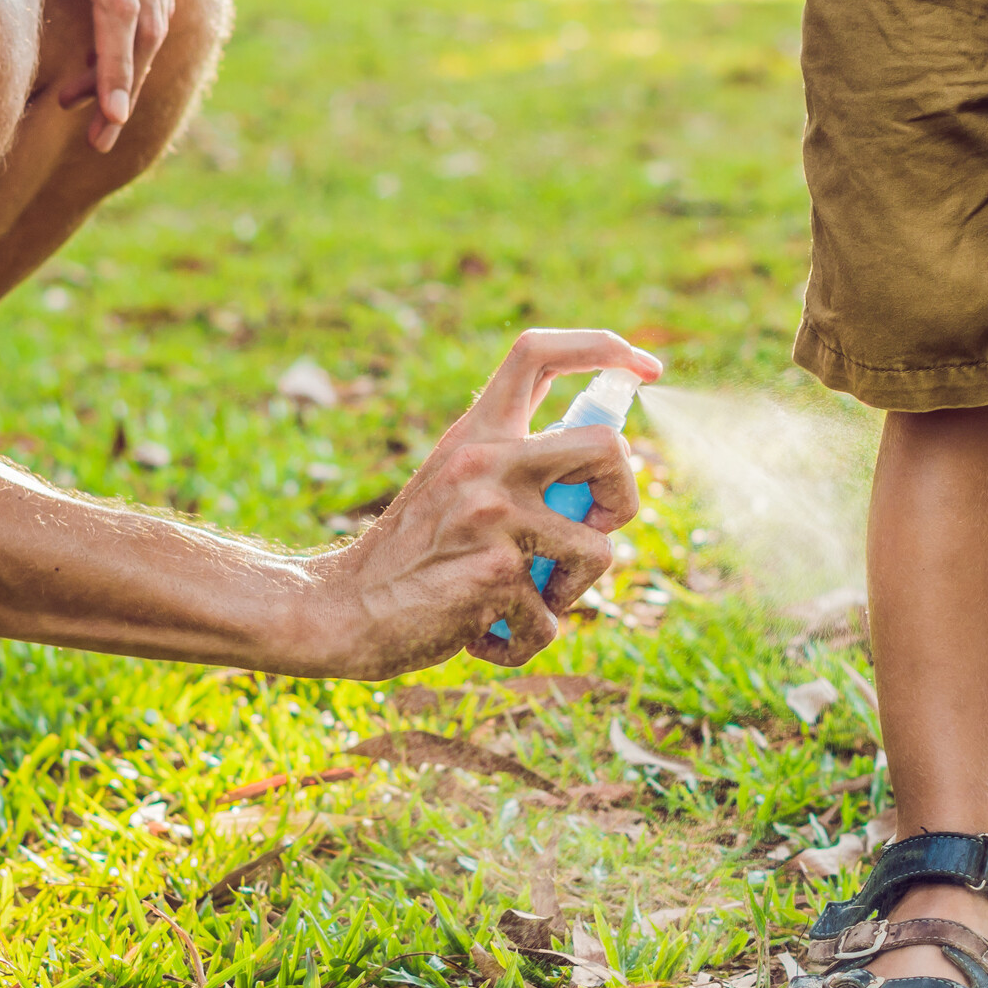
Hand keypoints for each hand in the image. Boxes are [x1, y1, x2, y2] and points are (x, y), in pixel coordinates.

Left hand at [0, 0, 176, 151]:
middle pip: (143, 28)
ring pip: (157, 14)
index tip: (108, 116)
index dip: (115, 69)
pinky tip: (111, 54)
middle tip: (94, 135)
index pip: (117, 10)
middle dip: (121, 87)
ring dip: (127, 64)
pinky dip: (138, 32)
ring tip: (86, 101)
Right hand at [310, 331, 665, 679]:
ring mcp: (493, 515)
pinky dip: (525, 640)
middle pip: (608, 447)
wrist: (342, 608)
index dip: (604, 347)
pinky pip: (553, 619)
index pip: (539, 352)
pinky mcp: (496, 573)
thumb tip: (606, 467)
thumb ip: (514, 467)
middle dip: (624, 498)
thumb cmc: (410, 555)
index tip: (646, 368)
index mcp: (476, 432)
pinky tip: (482, 635)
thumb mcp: (453, 484)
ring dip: (570, 592)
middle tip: (592, 531)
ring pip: (598, 551)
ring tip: (521, 600)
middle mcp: (487, 460)